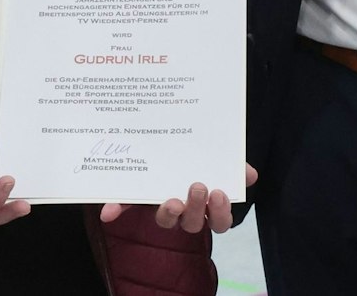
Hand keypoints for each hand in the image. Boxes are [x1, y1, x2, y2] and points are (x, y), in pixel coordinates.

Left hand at [99, 164, 255, 232]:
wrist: (164, 133)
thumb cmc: (197, 152)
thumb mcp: (215, 154)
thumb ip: (231, 164)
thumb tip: (250, 174)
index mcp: (206, 201)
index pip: (220, 221)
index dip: (221, 214)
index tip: (220, 193)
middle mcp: (184, 209)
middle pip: (193, 224)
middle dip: (197, 209)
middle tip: (197, 187)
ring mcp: (159, 205)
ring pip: (166, 221)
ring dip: (168, 214)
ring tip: (170, 201)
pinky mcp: (136, 197)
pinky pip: (125, 207)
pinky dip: (115, 209)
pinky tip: (107, 213)